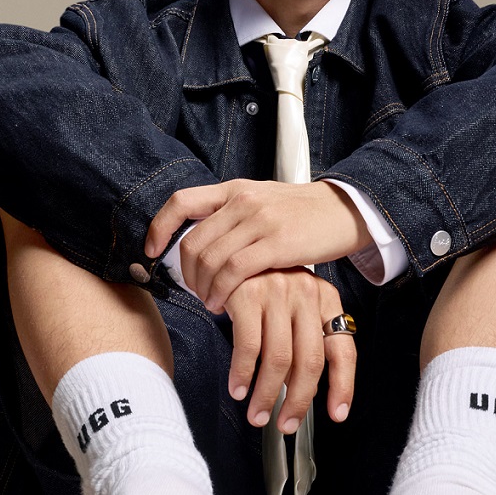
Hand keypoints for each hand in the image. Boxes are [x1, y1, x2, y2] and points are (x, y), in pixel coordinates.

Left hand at [145, 179, 369, 312]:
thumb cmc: (303, 214)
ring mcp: (259, 221)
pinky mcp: (276, 244)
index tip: (150, 250)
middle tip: (195, 293)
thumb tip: (201, 241)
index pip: (182, 201)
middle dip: (185, 275)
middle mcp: (242, 201)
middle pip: (192, 242)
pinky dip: (220, 293)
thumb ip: (232, 216)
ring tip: (210, 303)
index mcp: (234, 190)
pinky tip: (223, 304)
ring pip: (209, 260)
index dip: (159, 227)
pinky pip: (233, 272)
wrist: (345, 210)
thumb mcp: (262, 202)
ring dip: (202, 289)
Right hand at [224, 270, 356, 430]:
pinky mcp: (247, 295)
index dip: (343, 386)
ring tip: (257, 414)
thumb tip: (303, 389)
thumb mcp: (295, 302)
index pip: (343, 349)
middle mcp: (305, 294)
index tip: (337, 414)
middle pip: (310, 362)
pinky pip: (248, 347)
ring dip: (266, 395)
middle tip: (286, 424)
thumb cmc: (263, 282)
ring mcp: (276, 293)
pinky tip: (239, 389)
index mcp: (325, 298)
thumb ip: (304, 338)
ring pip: (279, 360)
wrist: (230, 249)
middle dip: (298, 401)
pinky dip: (243, 375)